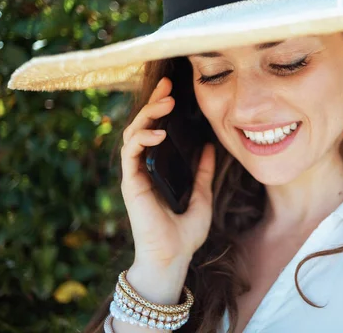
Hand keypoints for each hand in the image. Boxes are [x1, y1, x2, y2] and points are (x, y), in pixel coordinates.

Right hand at [120, 77, 215, 266]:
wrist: (174, 257)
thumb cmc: (185, 233)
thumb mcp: (202, 195)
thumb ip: (203, 172)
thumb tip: (211, 148)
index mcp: (157, 169)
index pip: (155, 130)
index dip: (161, 109)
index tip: (174, 91)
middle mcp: (143, 168)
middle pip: (142, 125)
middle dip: (153, 102)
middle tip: (168, 85)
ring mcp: (135, 174)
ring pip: (133, 133)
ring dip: (147, 114)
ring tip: (166, 102)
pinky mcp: (131, 182)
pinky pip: (131, 152)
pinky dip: (143, 137)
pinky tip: (159, 131)